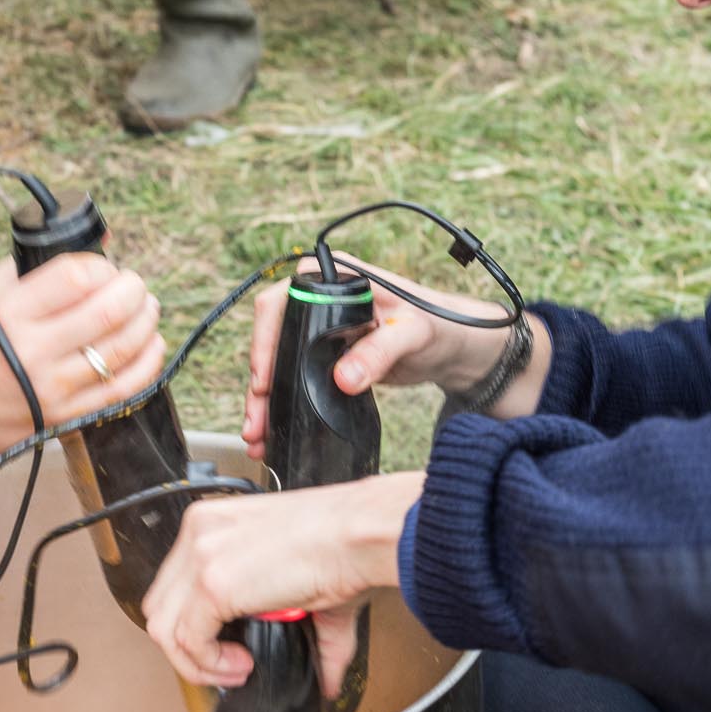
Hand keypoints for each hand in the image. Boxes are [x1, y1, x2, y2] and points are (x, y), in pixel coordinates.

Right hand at [0, 252, 163, 456]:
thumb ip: (37, 268)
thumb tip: (98, 243)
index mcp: (10, 313)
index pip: (75, 277)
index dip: (102, 266)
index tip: (105, 268)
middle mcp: (32, 349)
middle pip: (107, 312)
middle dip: (133, 291)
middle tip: (135, 285)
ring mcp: (52, 386)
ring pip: (122, 348)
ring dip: (145, 321)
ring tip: (147, 308)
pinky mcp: (67, 415)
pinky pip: (123, 388)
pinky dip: (147, 362)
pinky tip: (151, 343)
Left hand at [141, 472, 423, 695]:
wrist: (361, 532)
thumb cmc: (345, 544)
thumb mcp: (305, 583)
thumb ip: (308, 634)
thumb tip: (328, 681)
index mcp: (213, 522)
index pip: (175, 584)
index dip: (193, 624)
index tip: (227, 647)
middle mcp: (199, 532)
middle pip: (160, 606)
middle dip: (187, 647)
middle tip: (229, 664)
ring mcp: (201, 556)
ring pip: (164, 628)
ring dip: (197, 664)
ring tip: (237, 670)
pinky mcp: (213, 584)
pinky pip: (188, 642)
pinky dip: (210, 665)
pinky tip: (242, 666)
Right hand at [241, 255, 517, 459]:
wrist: (455, 347)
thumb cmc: (440, 325)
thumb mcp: (413, 333)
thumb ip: (380, 351)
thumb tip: (343, 379)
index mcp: (337, 277)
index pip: (281, 300)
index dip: (265, 339)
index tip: (265, 379)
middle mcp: (321, 298)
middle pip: (272, 335)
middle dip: (260, 381)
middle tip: (255, 419)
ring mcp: (321, 329)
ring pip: (279, 361)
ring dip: (266, 400)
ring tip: (257, 434)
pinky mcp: (326, 356)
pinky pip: (296, 378)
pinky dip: (284, 404)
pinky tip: (274, 430)